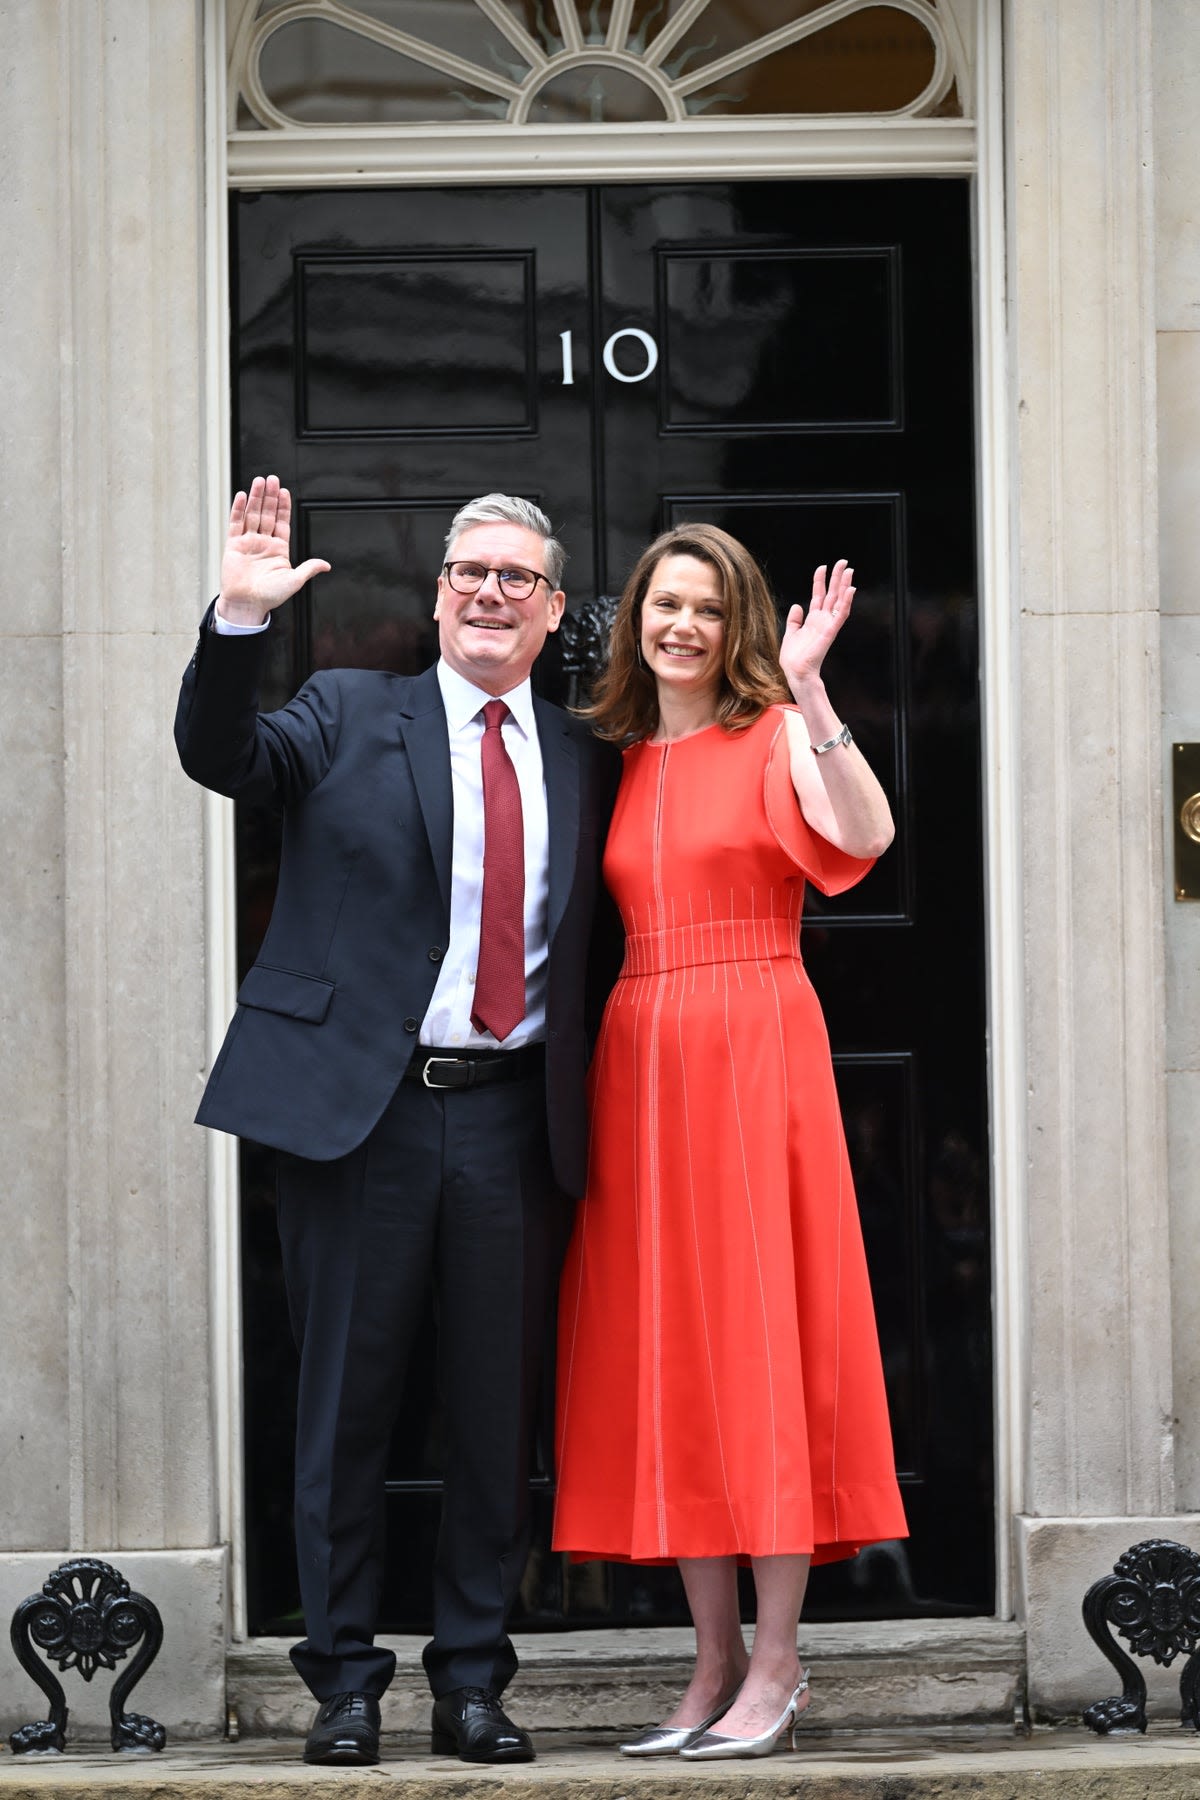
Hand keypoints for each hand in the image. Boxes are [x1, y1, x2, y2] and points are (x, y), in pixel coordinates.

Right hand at [216, 474, 330, 624]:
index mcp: (279, 548)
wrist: (248, 605)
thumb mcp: (294, 581)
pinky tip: (241, 496)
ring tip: (259, 481)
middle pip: (267, 514)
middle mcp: (264, 542)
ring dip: (256, 498)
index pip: (282, 522)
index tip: (285, 491)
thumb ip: (308, 569)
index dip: (284, 506)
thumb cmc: (271, 596)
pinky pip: (236, 524)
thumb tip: (326, 565)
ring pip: (252, 515)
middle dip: (270, 497)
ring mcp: (249, 542)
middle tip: (271, 479)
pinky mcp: (234, 545)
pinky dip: (238, 509)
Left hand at [779, 560, 854, 693]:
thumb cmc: (794, 658)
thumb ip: (795, 620)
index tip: (822, 567)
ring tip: (849, 570)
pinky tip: (851, 589)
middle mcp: (823, 620)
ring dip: (845, 585)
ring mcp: (828, 625)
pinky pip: (841, 614)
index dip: (820, 581)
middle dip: (837, 577)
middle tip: (843, 562)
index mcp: (813, 620)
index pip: (819, 595)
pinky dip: (847, 602)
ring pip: (839, 601)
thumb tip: (797, 606)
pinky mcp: (831, 631)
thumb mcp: (791, 634)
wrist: (796, 672)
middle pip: (832, 594)